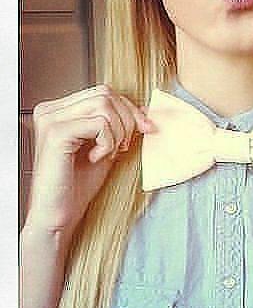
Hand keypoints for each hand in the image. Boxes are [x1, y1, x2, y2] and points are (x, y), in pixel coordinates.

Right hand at [25, 84, 154, 235]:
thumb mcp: (107, 149)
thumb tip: (145, 110)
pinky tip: (96, 158)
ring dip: (117, 132)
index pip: (103, 93)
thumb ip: (120, 128)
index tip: (145, 129)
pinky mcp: (56, 133)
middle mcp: (52, 111)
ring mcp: (51, 120)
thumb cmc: (77, 186)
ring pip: (104, 105)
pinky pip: (99, 123)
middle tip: (124, 146)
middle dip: (127, 120)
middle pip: (105, 94)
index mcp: (60, 111)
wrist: (58, 214)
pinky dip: (108, 142)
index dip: (129, 110)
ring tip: (108, 153)